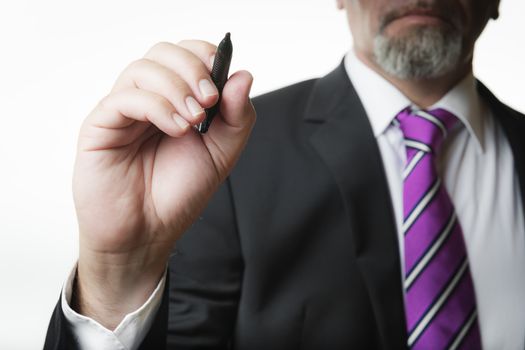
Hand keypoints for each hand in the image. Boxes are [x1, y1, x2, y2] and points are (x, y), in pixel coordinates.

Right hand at [71, 40, 254, 328]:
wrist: (146, 233)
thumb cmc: (179, 194)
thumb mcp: (222, 154)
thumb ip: (236, 116)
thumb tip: (243, 75)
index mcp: (176, 100)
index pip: (187, 54)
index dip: (205, 56)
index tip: (222, 79)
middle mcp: (148, 99)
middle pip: (163, 51)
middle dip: (192, 68)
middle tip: (209, 100)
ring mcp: (123, 111)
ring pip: (143, 68)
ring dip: (176, 88)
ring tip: (193, 121)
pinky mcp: (101, 125)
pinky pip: (124, 98)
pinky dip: (156, 106)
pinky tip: (175, 128)